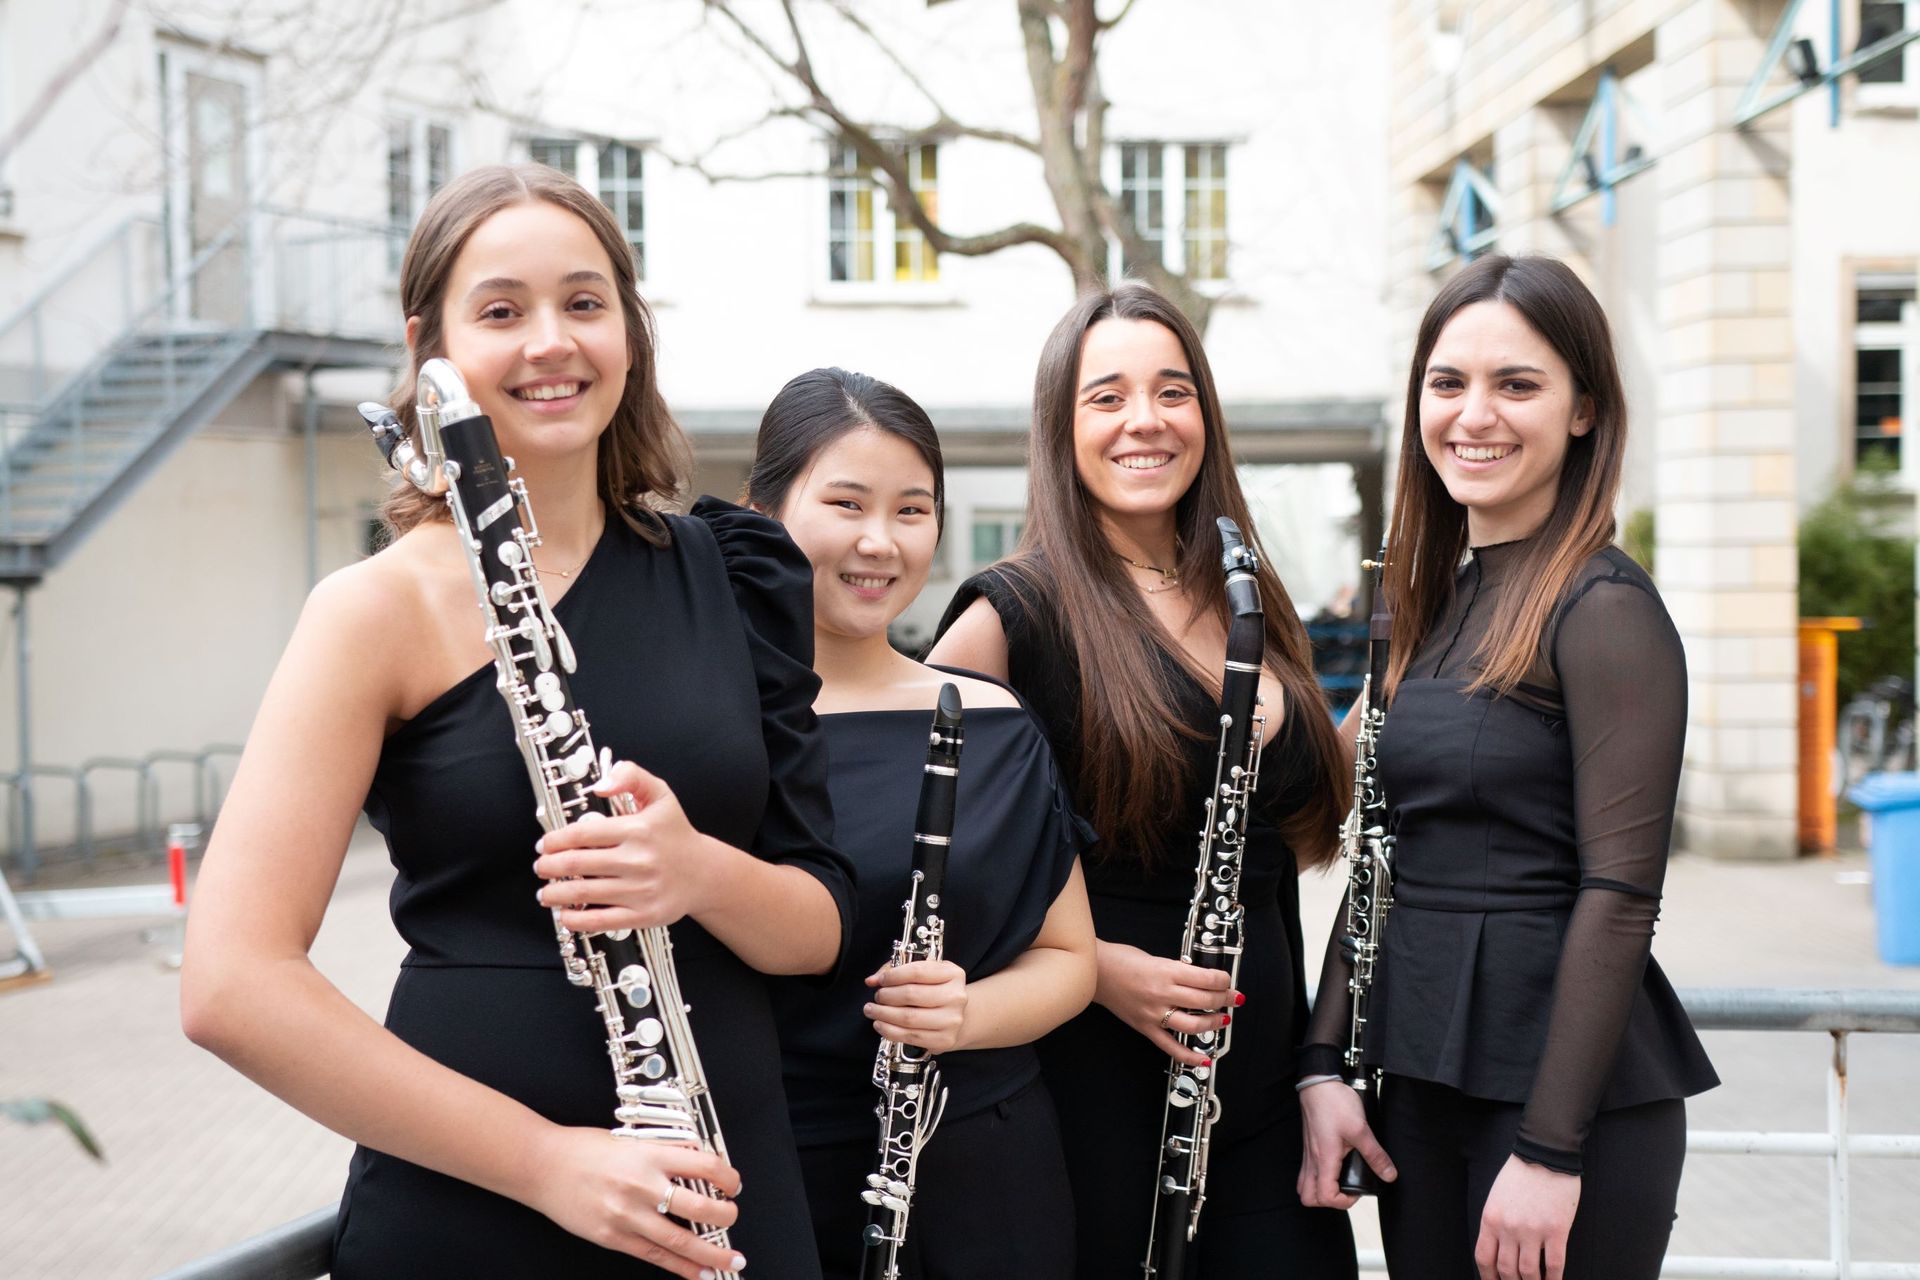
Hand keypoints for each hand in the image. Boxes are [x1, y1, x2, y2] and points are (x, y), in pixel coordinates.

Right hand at [526, 1126, 745, 1278]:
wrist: (541, 1166)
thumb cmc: (582, 1149)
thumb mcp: (629, 1140)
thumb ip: (662, 1152)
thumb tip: (695, 1162)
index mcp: (649, 1154)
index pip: (704, 1165)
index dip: (727, 1177)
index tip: (734, 1184)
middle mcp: (642, 1185)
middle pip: (699, 1206)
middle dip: (725, 1216)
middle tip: (734, 1218)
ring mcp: (627, 1215)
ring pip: (680, 1239)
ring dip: (711, 1252)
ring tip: (730, 1259)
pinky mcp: (613, 1237)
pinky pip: (654, 1256)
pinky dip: (680, 1267)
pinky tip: (698, 1272)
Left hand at [533, 760, 714, 932]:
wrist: (704, 873)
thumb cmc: (675, 834)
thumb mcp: (660, 794)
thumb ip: (630, 776)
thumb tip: (600, 785)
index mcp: (638, 829)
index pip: (582, 834)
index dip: (554, 840)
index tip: (544, 845)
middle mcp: (639, 860)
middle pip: (576, 864)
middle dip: (548, 867)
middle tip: (541, 867)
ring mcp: (641, 890)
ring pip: (583, 893)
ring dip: (554, 894)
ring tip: (546, 892)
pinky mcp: (644, 914)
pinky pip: (600, 921)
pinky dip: (575, 920)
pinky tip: (565, 915)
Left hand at [865, 959, 968, 1052]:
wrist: (957, 1016)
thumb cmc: (937, 991)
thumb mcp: (925, 973)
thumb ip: (897, 971)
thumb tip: (872, 980)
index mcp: (953, 974)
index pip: (917, 972)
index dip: (893, 976)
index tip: (880, 980)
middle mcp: (956, 997)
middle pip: (911, 995)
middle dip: (886, 996)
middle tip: (877, 997)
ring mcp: (951, 1020)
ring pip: (908, 1018)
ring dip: (883, 1014)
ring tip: (872, 1010)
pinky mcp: (944, 1040)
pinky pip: (910, 1036)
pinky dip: (889, 1031)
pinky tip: (880, 1024)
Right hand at [1092, 940, 1238, 1064]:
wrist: (1093, 972)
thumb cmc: (1121, 959)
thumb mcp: (1155, 957)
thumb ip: (1177, 970)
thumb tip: (1200, 979)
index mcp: (1166, 971)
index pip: (1206, 978)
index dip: (1224, 981)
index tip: (1228, 981)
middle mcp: (1162, 993)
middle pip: (1205, 1000)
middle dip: (1225, 999)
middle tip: (1233, 998)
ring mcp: (1154, 1013)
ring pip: (1194, 1025)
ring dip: (1213, 1024)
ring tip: (1221, 1020)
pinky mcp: (1145, 1028)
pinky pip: (1171, 1047)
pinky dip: (1189, 1056)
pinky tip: (1204, 1059)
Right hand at [1296, 1079, 1395, 1208]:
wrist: (1319, 1083)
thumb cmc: (1335, 1102)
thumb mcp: (1361, 1129)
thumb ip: (1375, 1155)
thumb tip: (1389, 1175)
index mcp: (1325, 1159)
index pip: (1325, 1196)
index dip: (1343, 1202)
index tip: (1357, 1191)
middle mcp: (1313, 1160)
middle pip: (1308, 1197)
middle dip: (1327, 1201)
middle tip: (1346, 1189)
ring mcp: (1308, 1153)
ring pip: (1304, 1186)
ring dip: (1319, 1191)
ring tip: (1339, 1181)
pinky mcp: (1309, 1146)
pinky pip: (1306, 1172)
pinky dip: (1317, 1178)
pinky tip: (1333, 1168)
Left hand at [1474, 1154, 1580, 1279]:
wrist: (1545, 1153)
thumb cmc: (1521, 1173)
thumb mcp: (1497, 1197)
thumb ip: (1496, 1222)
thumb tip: (1500, 1250)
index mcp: (1491, 1218)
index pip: (1484, 1258)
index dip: (1489, 1278)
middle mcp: (1508, 1228)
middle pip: (1506, 1269)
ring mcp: (1532, 1230)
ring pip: (1529, 1273)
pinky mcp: (1556, 1230)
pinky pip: (1554, 1264)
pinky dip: (1554, 1279)